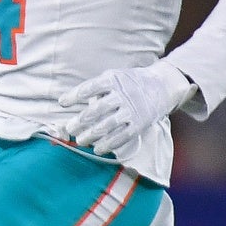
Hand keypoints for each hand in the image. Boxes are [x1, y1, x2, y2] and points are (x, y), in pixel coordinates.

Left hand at [59, 61, 194, 156]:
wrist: (163, 85)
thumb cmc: (131, 82)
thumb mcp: (114, 76)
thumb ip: (96, 88)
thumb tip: (73, 102)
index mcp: (113, 80)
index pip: (90, 88)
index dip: (74, 95)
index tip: (62, 103)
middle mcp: (123, 94)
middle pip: (97, 110)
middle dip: (80, 121)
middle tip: (69, 129)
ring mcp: (132, 110)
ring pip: (107, 125)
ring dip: (91, 135)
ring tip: (80, 141)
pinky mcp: (139, 123)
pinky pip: (122, 137)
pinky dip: (108, 144)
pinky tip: (97, 149)